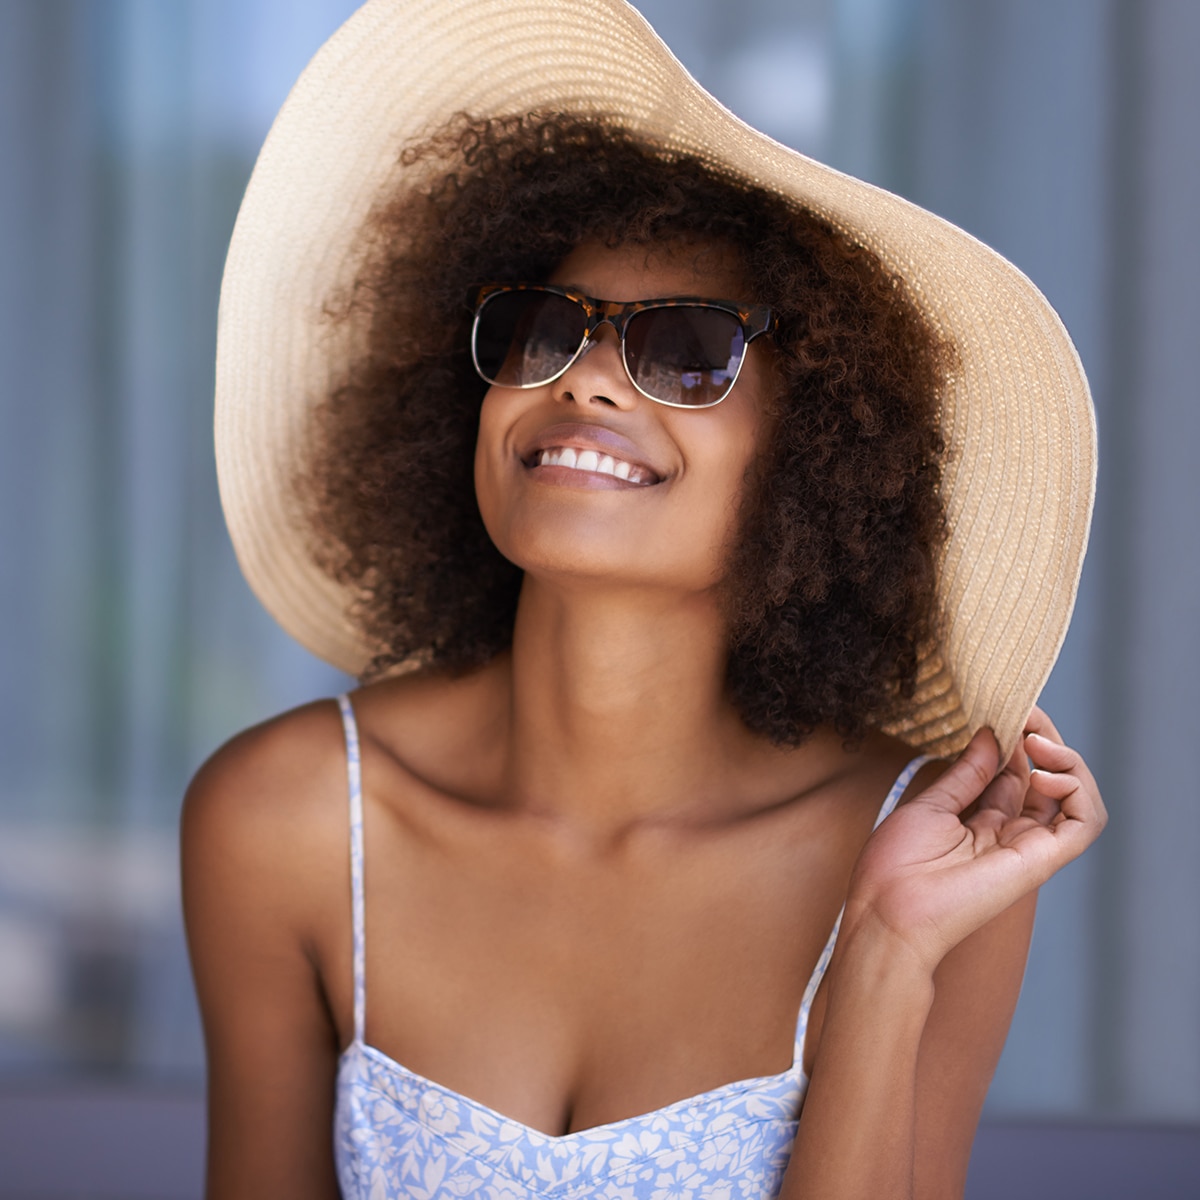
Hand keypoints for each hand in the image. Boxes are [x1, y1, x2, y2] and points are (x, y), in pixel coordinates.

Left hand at [843, 706, 1106, 970]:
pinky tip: (1043, 774)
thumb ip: (968, 772)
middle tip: (1025, 714)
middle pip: (1048, 780)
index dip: (1017, 738)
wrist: (889, 911)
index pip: (1017, 772)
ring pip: (1076, 798)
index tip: (1006, 709)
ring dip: (1067, 761)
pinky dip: (1076, 790)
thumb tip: (992, 734)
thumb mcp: (932, 805)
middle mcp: (1010, 834)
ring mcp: (1028, 847)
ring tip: (1036, 742)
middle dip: (1044, 740)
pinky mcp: (1040, 861)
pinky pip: (1085, 823)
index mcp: (982, 822)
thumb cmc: (897, 865)